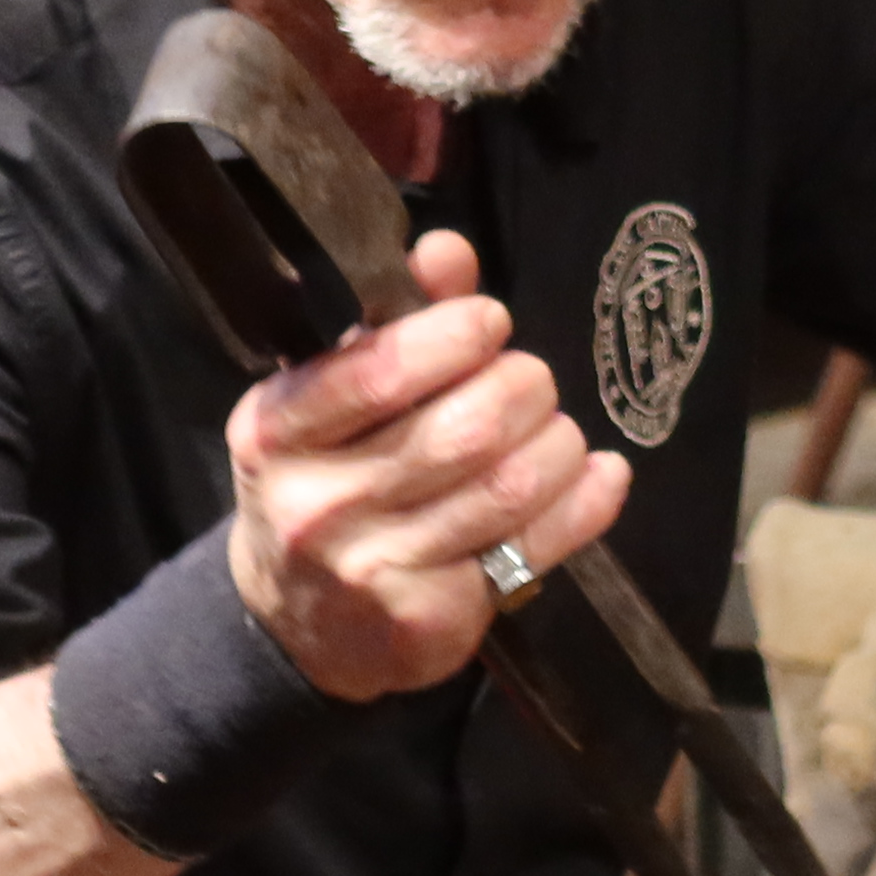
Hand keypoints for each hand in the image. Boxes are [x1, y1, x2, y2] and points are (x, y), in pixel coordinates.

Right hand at [227, 229, 627, 699]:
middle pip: (466, 427)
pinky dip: (585, 503)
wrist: (296, 624)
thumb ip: (390, 323)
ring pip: (509, 486)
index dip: (457, 334)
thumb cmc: (324, 484)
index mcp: (276, 430)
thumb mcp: (328, 402)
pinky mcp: (426, 619)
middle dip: (524, 389)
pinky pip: (533, 549)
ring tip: (556, 433)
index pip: (382, 370)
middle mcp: (316, 503)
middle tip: (532, 384)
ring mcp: (372, 568)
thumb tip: (446, 252)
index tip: (490, 324)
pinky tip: (598, 477)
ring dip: (558, 445)